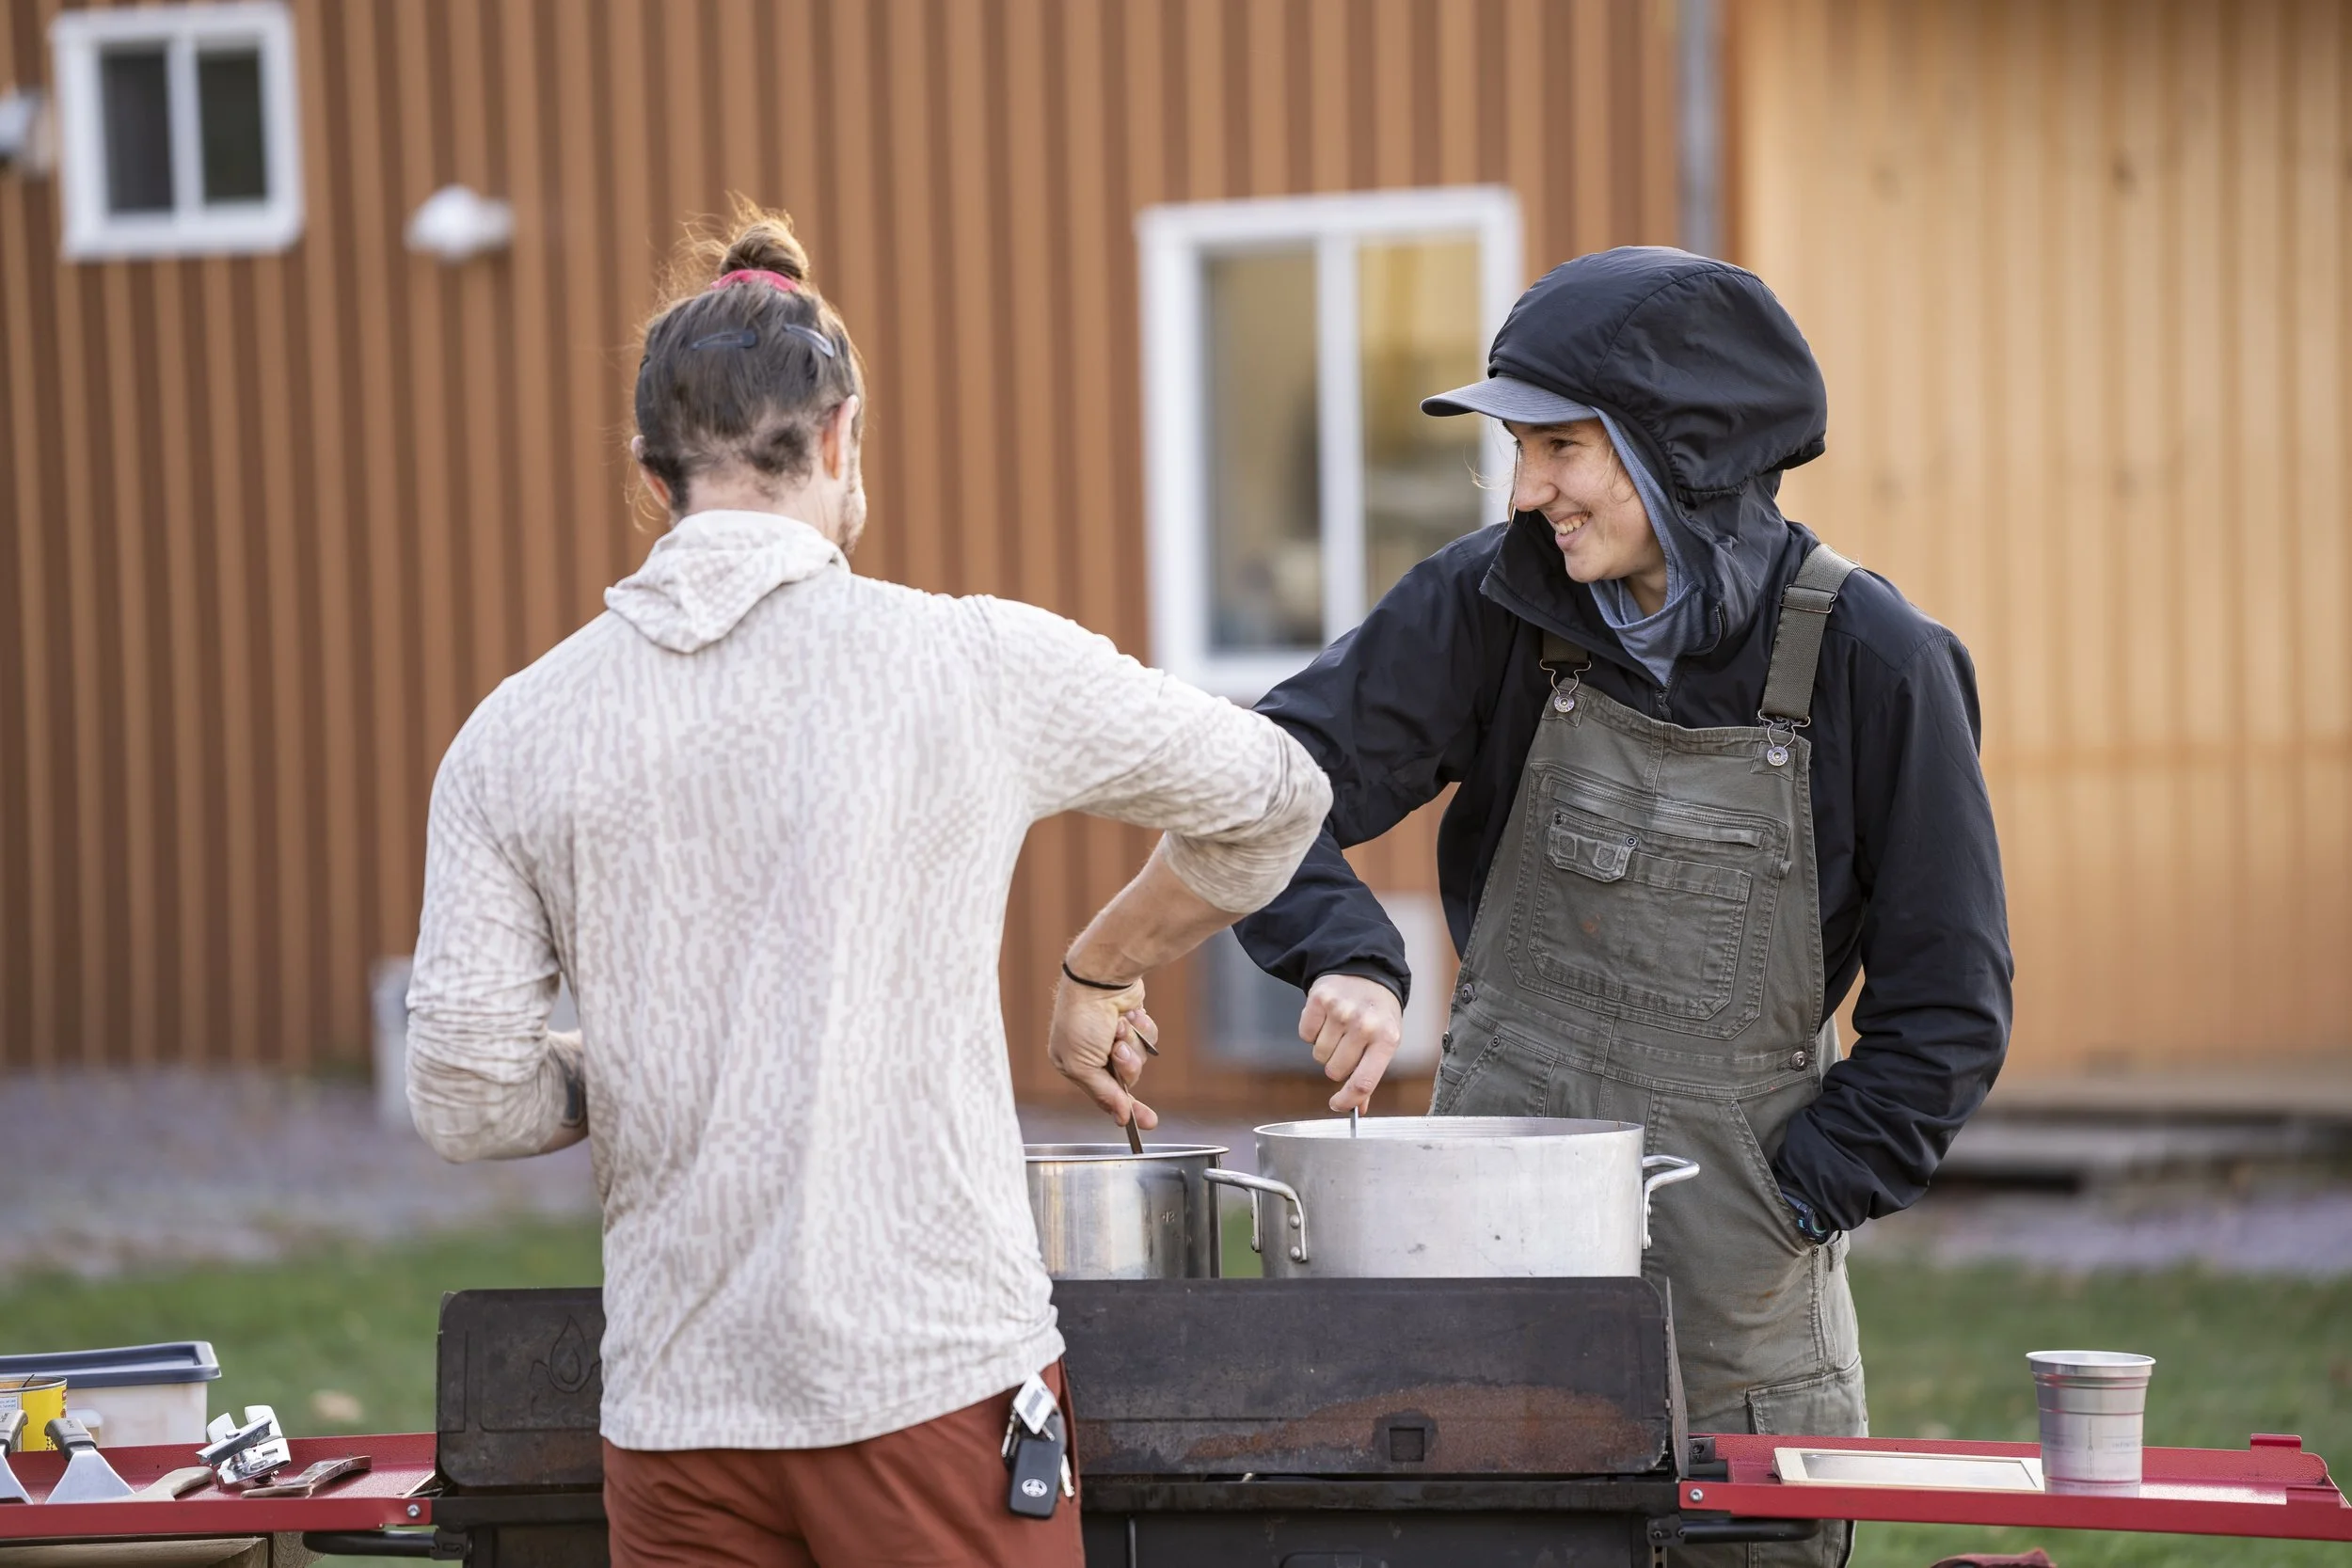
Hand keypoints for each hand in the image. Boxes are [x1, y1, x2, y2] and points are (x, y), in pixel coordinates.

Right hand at [1047, 969, 1161, 1130]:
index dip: (1122, 1108)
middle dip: (1127, 1066)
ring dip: (1133, 1045)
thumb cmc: (1081, 1019)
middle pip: (1125, 1079)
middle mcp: (1093, 1052)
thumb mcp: (1082, 1065)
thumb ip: (1103, 1093)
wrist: (1100, 977)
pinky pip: (1148, 1040)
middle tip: (1120, 1052)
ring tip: (1121, 1027)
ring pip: (1138, 1059)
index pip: (1102, 1095)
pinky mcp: (1132, 1022)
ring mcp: (1114, 1036)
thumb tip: (1120, 1118)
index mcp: (1072, 1064)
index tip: (1144, 1121)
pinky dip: (1143, 1030)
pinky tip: (1131, 1015)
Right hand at [1299, 973, 1401, 1112]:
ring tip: (1338, 1030)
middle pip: (1335, 1071)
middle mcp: (1364, 1024)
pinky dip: (1312, 1032)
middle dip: (1337, 1065)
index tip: (1337, 1105)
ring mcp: (1341, 1010)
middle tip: (1346, 1047)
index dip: (1347, 1100)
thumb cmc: (1378, 1013)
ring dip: (1325, 1048)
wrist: (1366, 971)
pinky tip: (1326, 1019)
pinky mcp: (1319, 999)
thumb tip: (1358, 1109)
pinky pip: (1305, 1035)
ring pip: (1318, 1054)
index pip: (1363, 1082)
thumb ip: (1370, 1074)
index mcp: (1387, 1039)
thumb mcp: (1384, 1040)